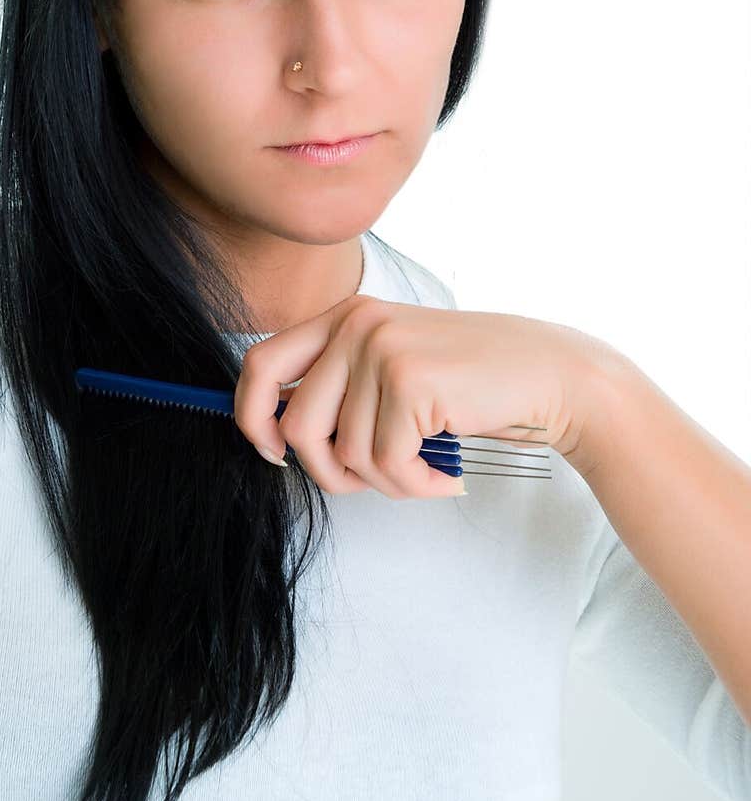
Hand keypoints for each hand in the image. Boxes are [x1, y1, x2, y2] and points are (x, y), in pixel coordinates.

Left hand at [233, 294, 620, 497]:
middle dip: (329, 471)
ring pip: (346, 454)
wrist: (549, 374)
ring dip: (387, 481)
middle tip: (374, 479)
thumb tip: (276, 435)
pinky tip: (444, 473)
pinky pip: (386, 465)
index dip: (251, 416)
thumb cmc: (472, 382)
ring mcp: (382, 349)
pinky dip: (415, 484)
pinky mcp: (410, 382)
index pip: (259, 362)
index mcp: (344, 315)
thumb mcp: (394, 366)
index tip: (273, 453)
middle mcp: (356, 324)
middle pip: (295, 424)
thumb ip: (341, 388)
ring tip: (426, 469)